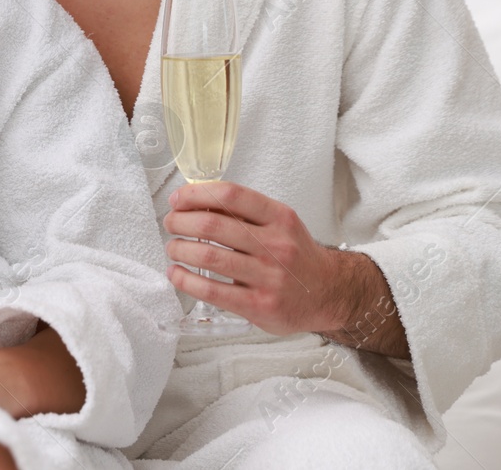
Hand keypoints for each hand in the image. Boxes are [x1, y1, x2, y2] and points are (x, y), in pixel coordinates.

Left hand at [163, 181, 405, 355]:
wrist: (329, 293)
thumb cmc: (296, 255)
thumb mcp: (280, 224)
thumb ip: (244, 213)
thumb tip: (195, 201)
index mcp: (279, 217)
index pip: (231, 195)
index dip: (196, 194)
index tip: (178, 199)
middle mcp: (276, 245)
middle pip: (213, 225)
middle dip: (180, 221)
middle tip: (170, 223)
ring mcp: (268, 276)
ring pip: (209, 256)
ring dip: (180, 249)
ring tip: (173, 247)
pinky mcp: (259, 305)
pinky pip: (212, 291)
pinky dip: (185, 280)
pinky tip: (176, 273)